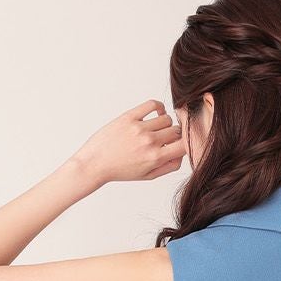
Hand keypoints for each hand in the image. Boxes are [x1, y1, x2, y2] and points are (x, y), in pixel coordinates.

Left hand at [70, 100, 187, 187]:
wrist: (96, 163)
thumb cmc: (120, 170)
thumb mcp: (147, 175)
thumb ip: (168, 167)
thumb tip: (182, 156)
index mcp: (155, 158)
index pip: (184, 145)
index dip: (185, 144)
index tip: (180, 145)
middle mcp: (149, 142)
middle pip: (176, 130)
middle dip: (174, 135)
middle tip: (165, 139)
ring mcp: (139, 128)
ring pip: (166, 118)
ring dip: (164, 123)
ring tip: (156, 129)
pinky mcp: (129, 117)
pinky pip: (152, 104)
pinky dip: (158, 107)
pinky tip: (155, 113)